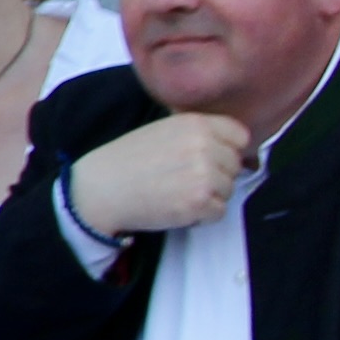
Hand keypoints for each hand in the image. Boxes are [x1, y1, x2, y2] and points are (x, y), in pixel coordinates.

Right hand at [68, 110, 256, 238]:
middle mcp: (203, 145)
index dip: (226, 149)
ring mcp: (203, 174)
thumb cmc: (127, 161)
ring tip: (177, 192)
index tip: (208, 158)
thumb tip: (230, 148)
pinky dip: (201, 215)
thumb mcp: (163, 130)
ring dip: (209, 196)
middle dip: (216, 175)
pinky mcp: (199, 202)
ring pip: (229, 190)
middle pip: (235, 165)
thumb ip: (197, 133)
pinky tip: (177, 206)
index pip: (239, 136)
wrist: (100, 189)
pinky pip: (219, 212)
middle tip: (183, 179)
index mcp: (195, 124)